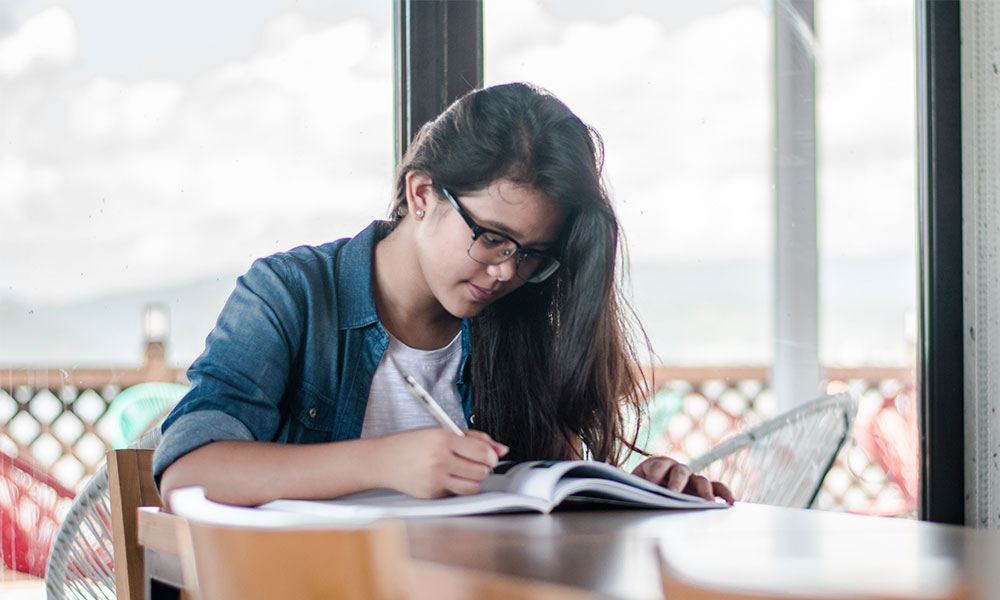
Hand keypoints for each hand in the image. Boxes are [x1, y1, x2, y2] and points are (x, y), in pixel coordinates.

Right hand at [375, 428, 508, 498]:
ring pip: (473, 487)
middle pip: (481, 471)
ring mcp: (435, 480)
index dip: (492, 455)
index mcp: (443, 439)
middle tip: (474, 462)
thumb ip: (473, 438)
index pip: (482, 452)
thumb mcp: (441, 431)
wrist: (383, 461)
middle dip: (483, 467)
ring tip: (462, 471)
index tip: (491, 456)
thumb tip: (501, 449)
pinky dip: (456, 487)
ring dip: (473, 480)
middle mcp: (439, 460)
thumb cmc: (412, 444)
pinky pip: (457, 494)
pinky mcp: (432, 495)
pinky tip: (445, 477)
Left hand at [631, 456, 734, 503]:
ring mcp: (691, 479)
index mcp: (656, 464)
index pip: (658, 465)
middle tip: (674, 494)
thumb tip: (628, 493)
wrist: (644, 490)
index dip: (654, 473)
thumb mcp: (633, 487)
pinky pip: (716, 488)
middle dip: (677, 482)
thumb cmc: (638, 489)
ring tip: (707, 502)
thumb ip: (633, 488)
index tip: (650, 484)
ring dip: (704, 490)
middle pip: (680, 471)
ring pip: (701, 480)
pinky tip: (730, 502)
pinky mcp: (701, 489)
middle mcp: (676, 469)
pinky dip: (724, 493)